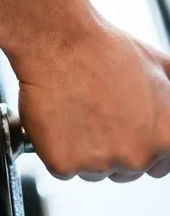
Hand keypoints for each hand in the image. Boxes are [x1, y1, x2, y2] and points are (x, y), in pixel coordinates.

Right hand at [12, 18, 169, 181]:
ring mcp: (100, 164)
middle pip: (123, 172)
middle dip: (110, 149)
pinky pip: (61, 168)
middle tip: (96, 114)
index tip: (123, 130)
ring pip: (91, 171)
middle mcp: (137, 156)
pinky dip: (56, 148)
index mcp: (166, 137)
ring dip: (82, 150)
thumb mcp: (161, 65)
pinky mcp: (64, 164)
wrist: (61, 43)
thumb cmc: (105, 50)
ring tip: (76, 111)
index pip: (158, 166)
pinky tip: (58, 119)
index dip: (138, 145)